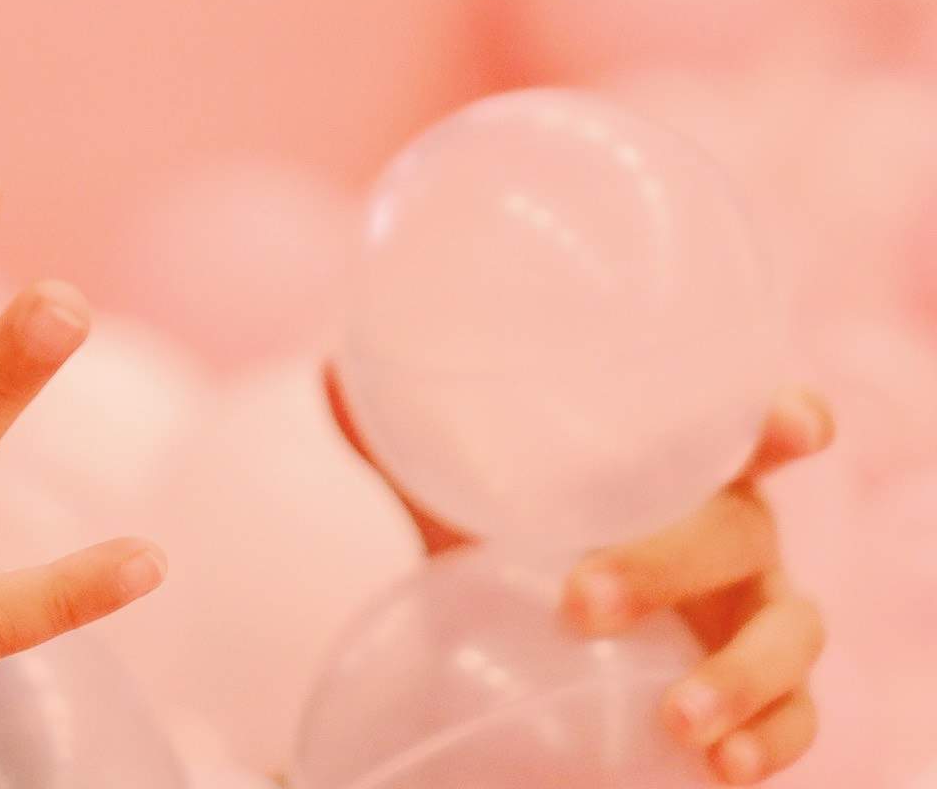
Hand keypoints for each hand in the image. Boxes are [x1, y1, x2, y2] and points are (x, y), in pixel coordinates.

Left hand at [329, 370, 834, 784]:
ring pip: (790, 634)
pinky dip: (771, 742)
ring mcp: (759, 614)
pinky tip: (724, 767)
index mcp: (687, 467)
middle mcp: (738, 533)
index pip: (751, 428)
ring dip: (742, 676)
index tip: (787, 426)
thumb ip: (411, 445)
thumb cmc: (532, 537)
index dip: (783, 420)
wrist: (545, 629)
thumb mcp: (474, 498)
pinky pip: (795, 719)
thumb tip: (329, 374)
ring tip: (681, 720)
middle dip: (671, 565)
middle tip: (583, 601)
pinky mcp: (763, 692)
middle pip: (742, 533)